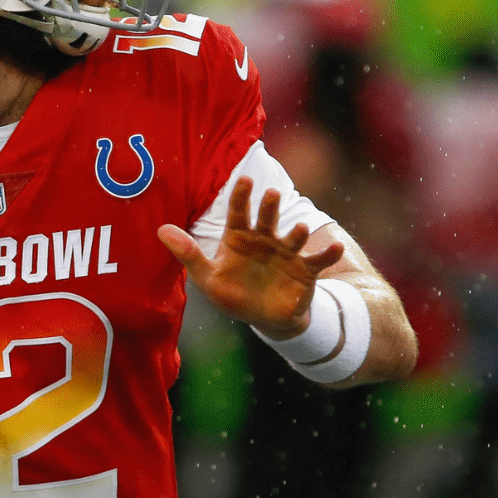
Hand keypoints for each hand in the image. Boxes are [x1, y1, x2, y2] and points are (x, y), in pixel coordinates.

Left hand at [157, 176, 344, 338]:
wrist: (266, 317)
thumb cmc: (234, 294)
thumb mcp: (208, 278)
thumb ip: (188, 254)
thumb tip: (160, 230)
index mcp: (239, 238)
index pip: (238, 212)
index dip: (241, 196)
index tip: (244, 180)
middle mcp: (265, 239)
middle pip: (267, 219)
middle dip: (270, 207)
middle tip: (272, 194)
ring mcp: (287, 253)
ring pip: (293, 238)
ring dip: (298, 233)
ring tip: (302, 228)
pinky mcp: (305, 270)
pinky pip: (318, 260)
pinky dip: (328, 253)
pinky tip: (337, 247)